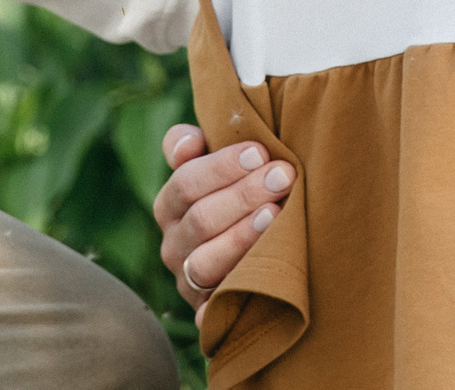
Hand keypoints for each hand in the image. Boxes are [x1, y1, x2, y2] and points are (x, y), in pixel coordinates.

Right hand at [153, 124, 292, 310]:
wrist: (248, 256)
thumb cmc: (234, 194)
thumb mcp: (211, 164)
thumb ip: (191, 144)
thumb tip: (189, 142)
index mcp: (170, 205)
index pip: (186, 183)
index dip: (222, 167)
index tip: (260, 152)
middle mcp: (173, 245)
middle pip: (201, 219)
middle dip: (244, 195)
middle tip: (283, 176)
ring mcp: (188, 281)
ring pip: (205, 262)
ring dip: (242, 237)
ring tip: (276, 215)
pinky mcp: (206, 311)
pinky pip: (215, 308)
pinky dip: (231, 294)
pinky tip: (256, 278)